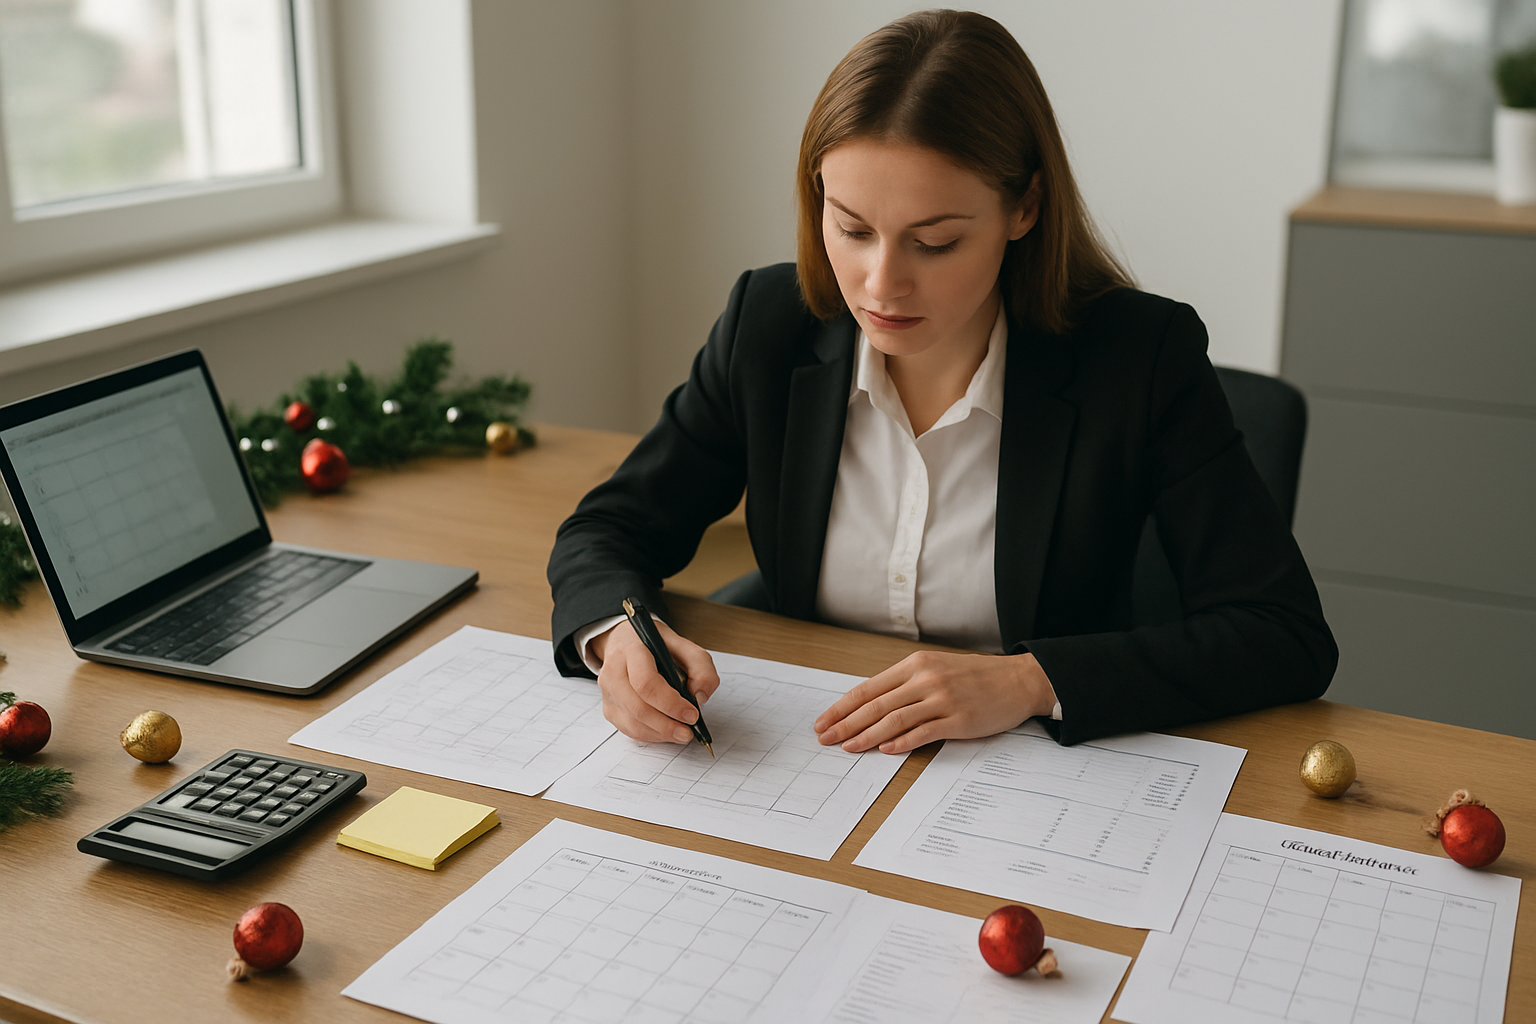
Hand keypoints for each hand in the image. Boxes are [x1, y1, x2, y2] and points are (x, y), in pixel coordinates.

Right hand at [591, 619, 720, 744]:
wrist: (624, 641)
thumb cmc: (652, 644)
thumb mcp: (683, 645)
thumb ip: (700, 666)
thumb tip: (700, 697)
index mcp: (632, 649)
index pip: (646, 682)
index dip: (670, 703)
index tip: (691, 713)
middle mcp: (614, 670)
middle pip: (638, 707)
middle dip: (667, 725)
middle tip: (688, 731)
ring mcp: (608, 691)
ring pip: (632, 722)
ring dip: (660, 733)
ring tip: (680, 733)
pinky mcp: (608, 707)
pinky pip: (628, 729)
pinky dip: (650, 736)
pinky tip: (665, 732)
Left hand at [813, 651, 1055, 754]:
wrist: (1018, 680)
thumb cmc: (975, 676)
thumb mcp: (936, 669)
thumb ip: (906, 685)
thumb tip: (871, 707)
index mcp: (915, 665)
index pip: (868, 688)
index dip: (842, 707)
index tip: (824, 721)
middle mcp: (925, 679)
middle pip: (875, 705)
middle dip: (846, 724)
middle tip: (825, 739)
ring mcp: (942, 700)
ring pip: (894, 720)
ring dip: (867, 736)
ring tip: (848, 748)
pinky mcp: (959, 720)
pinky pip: (923, 733)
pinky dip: (901, 743)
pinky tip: (885, 751)